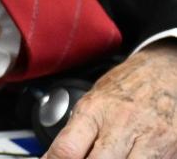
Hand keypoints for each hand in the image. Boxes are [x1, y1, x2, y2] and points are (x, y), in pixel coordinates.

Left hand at [47, 43, 176, 157]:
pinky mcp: (170, 148)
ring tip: (106, 158)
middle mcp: (121, 124)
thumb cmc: (128, 85)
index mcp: (95, 110)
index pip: (67, 148)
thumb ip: (78, 129)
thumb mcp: (94, 99)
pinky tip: (127, 157)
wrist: (166, 71)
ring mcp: (148, 138)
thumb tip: (56, 156)